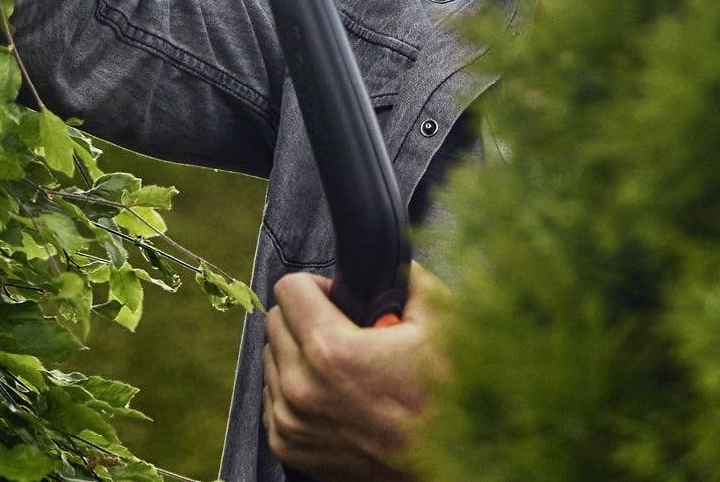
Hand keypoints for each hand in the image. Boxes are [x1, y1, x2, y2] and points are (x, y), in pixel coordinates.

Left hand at [262, 267, 448, 479]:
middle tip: (344, 332)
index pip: (288, 288)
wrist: (448, 467)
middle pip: (276, 321)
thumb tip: (387, 258)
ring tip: (341, 366)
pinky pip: (272, 396)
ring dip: (298, 354)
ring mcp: (292, 422)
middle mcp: (302, 389)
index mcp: (330, 353)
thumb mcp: (440, 320)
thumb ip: (406, 275)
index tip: (338, 298)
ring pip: (271, 358)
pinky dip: (294, 389)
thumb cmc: (446, 400)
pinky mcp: (290, 447)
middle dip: (306, 318)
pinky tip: (330, 392)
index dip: (318, 286)